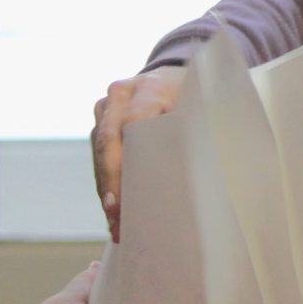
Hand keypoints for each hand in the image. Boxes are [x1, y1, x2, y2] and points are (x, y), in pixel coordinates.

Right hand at [91, 68, 186, 240]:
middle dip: (110, 184)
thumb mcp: (201, 109)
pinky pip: (98, 155)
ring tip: (117, 227)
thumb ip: (198, 133)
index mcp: (151, 87)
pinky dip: (106, 183)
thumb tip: (205, 178)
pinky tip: (113, 212)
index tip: (123, 195)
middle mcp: (122, 93)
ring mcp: (107, 105)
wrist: (172, 76)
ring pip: (99, 152)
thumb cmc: (194, 98)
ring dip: (106, 190)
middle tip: (116, 221)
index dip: (125, 162)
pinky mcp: (100, 119)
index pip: (132, 124)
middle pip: (108, 142)